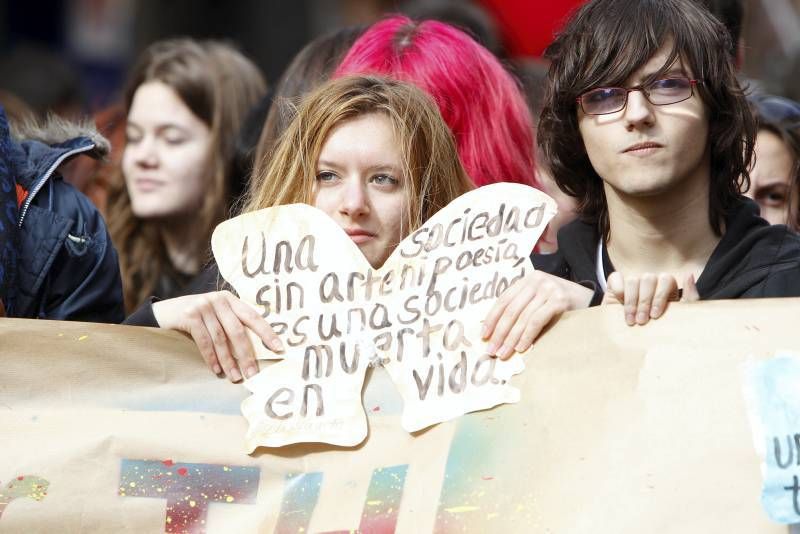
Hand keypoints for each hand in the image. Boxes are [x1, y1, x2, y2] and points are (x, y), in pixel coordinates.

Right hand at [152, 291, 283, 381]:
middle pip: (238, 331)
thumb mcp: (215, 316)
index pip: (253, 317)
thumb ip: (231, 324)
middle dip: (246, 354)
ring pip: (221, 339)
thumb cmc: (196, 319)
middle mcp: (218, 299)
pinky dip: (211, 358)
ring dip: (229, 361)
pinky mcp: (189, 315)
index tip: (278, 348)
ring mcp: (203, 306)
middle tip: (252, 373)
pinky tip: (217, 370)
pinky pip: (205, 341)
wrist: (162, 314)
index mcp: (230, 299)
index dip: (266, 333)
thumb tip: (255, 350)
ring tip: (234, 376)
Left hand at [481, 271, 593, 358]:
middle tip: (492, 350)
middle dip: (499, 332)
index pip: (504, 299)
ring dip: (511, 338)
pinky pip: (537, 320)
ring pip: (522, 317)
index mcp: (528, 280)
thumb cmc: (562, 305)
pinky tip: (522, 348)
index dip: (492, 318)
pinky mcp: (559, 300)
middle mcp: (536, 280)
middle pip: (511, 309)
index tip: (484, 336)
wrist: (591, 300)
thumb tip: (497, 333)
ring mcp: (548, 289)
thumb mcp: (539, 301)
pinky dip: (527, 336)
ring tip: (504, 353)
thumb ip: (522, 309)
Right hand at [603, 272, 699, 325]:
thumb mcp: (677, 318)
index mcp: (665, 288)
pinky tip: (619, 305)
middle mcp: (649, 283)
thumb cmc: (658, 332)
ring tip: (630, 320)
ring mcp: (632, 283)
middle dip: (645, 302)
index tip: (655, 315)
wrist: (632, 346)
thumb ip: (689, 298)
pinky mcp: (615, 285)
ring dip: (631, 302)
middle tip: (642, 321)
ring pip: (633, 280)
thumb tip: (689, 274)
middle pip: (649, 279)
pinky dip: (618, 289)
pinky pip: (616, 278)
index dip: (660, 296)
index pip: (666, 279)